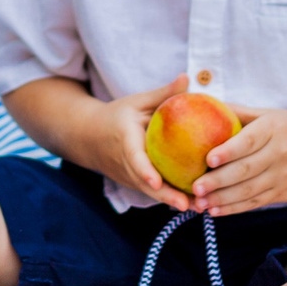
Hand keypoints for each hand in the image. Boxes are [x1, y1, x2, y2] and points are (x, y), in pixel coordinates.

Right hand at [106, 76, 194, 210]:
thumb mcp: (137, 102)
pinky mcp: (135, 183)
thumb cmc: (117, 116)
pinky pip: (153, 193)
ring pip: (150, 193)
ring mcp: (129, 176)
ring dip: (173, 202)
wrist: (87, 136)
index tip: (157, 182)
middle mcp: (125, 162)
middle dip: (165, 196)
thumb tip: (188, 78)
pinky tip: (196, 203)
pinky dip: (172, 199)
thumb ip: (163, 94)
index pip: (133, 157)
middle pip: (145, 183)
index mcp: (124, 139)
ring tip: (199, 207)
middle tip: (187, 205)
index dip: (144, 171)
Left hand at [194, 106, 286, 215]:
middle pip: (246, 170)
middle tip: (195, 187)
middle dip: (219, 181)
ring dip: (223, 199)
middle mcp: (280, 153)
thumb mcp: (269, 114)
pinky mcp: (284, 194)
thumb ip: (238, 113)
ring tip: (200, 203)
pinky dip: (235, 209)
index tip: (208, 159)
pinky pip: (256, 203)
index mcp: (273, 129)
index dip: (228, 151)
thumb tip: (202, 103)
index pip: (249, 141)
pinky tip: (216, 211)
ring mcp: (283, 176)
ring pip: (250, 191)